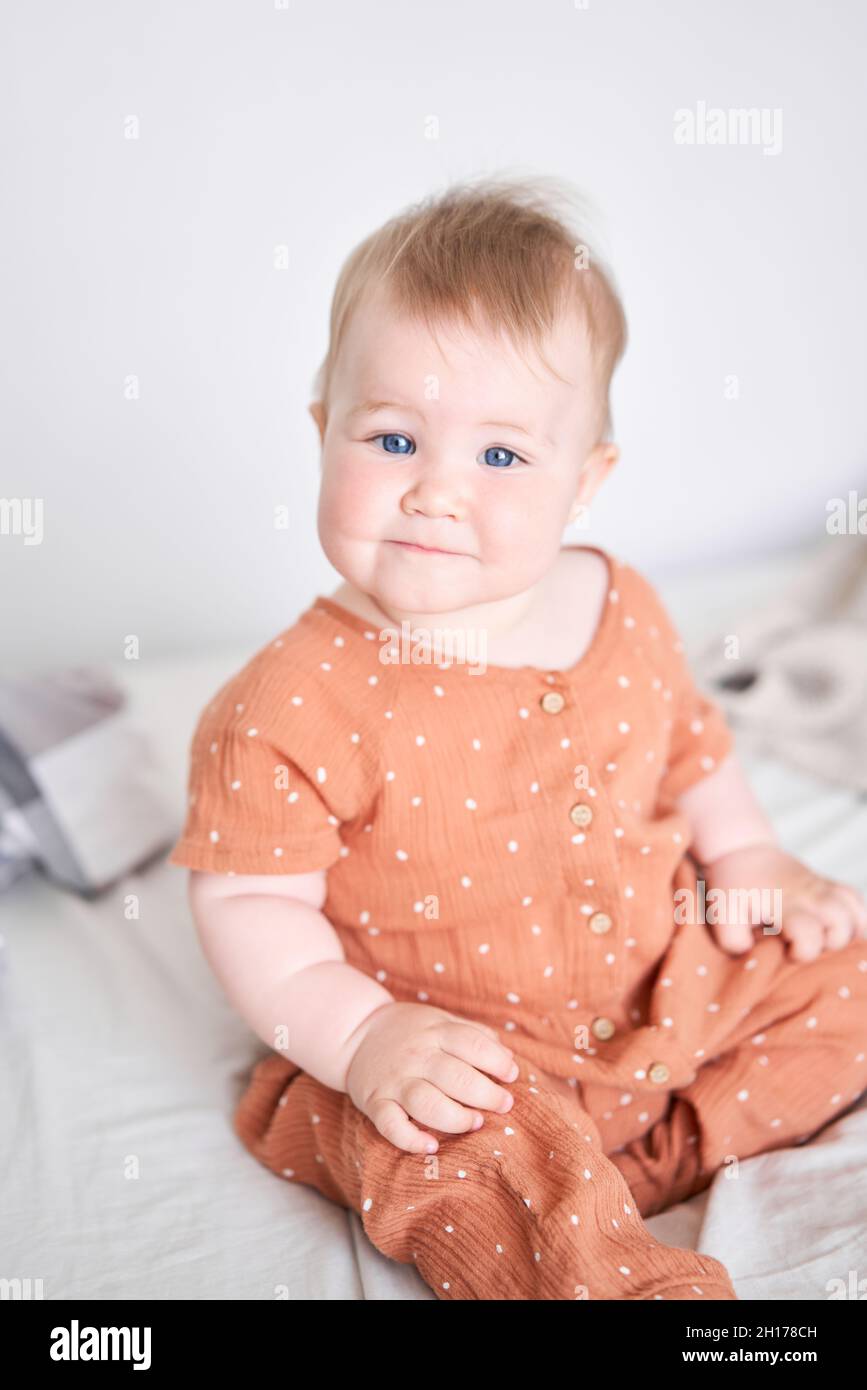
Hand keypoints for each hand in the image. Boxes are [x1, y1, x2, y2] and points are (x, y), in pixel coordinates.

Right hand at [344, 1001, 519, 1155]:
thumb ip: (474, 1035)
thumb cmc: (410, 1031)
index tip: (511, 1075)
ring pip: (426, 1102)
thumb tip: (509, 1058)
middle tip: (504, 1105)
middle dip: (486, 1094)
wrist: (355, 1034)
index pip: (472, 1044)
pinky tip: (431, 1146)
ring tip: (476, 1123)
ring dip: (455, 1117)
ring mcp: (394, 1081)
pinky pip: (390, 1125)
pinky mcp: (375, 1102)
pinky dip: (410, 1139)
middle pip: (454, 1076)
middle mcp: (416, 1056)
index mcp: (435, 1032)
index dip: (497, 1061)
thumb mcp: (441, 1020)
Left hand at [700, 843, 866, 961]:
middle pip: (841, 921)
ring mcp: (822, 888)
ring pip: (856, 911)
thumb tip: (753, 953)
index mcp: (783, 902)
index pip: (808, 933)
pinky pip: (856, 901)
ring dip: (848, 932)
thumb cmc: (733, 888)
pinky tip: (843, 932)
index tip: (788, 952)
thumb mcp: (722, 912)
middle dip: (832, 942)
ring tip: (829, 940)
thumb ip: (734, 940)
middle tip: (812, 945)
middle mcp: (809, 894)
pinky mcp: (830, 886)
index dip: (803, 952)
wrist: (744, 852)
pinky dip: (857, 919)